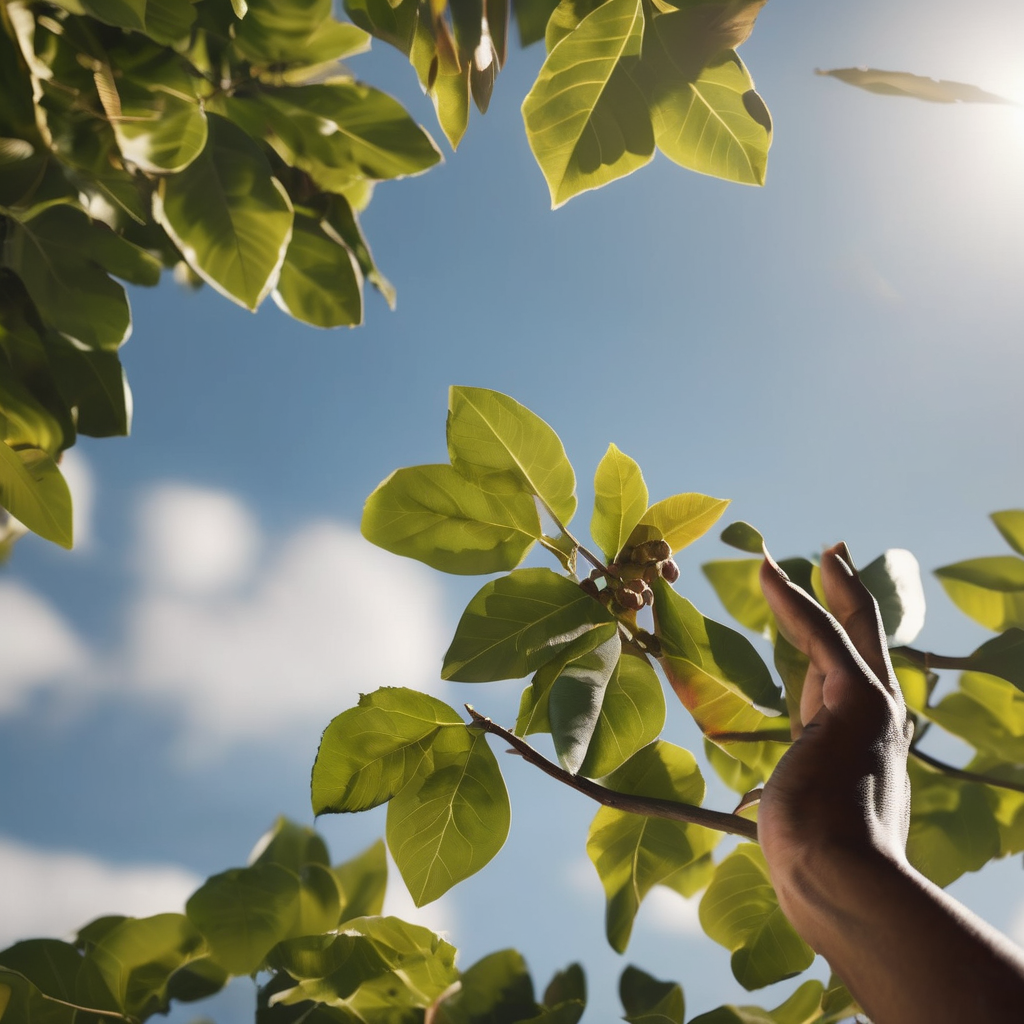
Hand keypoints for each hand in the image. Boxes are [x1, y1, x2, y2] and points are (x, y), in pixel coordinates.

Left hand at [757, 543, 912, 947]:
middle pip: (863, 639)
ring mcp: (870, 708)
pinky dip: (796, 600)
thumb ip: (796, 791)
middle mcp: (875, 719)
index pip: (840, 673)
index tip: (811, 605)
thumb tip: (768, 803)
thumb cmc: (814, 861)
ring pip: (846, 628)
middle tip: (835, 556)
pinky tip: (770, 573)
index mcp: (860, 742)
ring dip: (820, 587)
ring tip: (808, 552)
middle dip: (847, 594)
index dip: (824, 636)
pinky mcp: (854, 701)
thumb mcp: (804, 814)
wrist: (837, 882)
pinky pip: (822, 636)